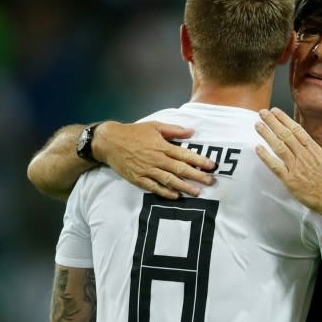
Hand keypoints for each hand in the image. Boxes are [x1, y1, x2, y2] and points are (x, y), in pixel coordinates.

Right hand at [94, 121, 216, 198]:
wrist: (110, 141)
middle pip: (180, 169)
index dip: (199, 160)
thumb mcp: (154, 126)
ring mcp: (147, 170)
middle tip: (210, 182)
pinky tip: (176, 196)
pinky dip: (165, 192)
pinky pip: (154, 188)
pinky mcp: (138, 179)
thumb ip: (174, 130)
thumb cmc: (133, 133)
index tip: (211, 166)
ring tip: (197, 192)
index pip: (184, 154)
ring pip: (169, 180)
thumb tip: (192, 131)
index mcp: (162, 146)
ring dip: (184, 187)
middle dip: (197, 176)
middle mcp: (156, 159)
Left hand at [255, 108, 321, 215]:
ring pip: (278, 147)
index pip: (296, 130)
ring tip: (257, 125)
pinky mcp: (290, 181)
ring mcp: (296, 168)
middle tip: (262, 113)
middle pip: (285, 135)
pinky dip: (266, 157)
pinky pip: (275, 167)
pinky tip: (258, 148)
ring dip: (267, 135)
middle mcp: (303, 156)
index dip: (284, 119)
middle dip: (272, 123)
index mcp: (314, 149)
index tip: (275, 111)